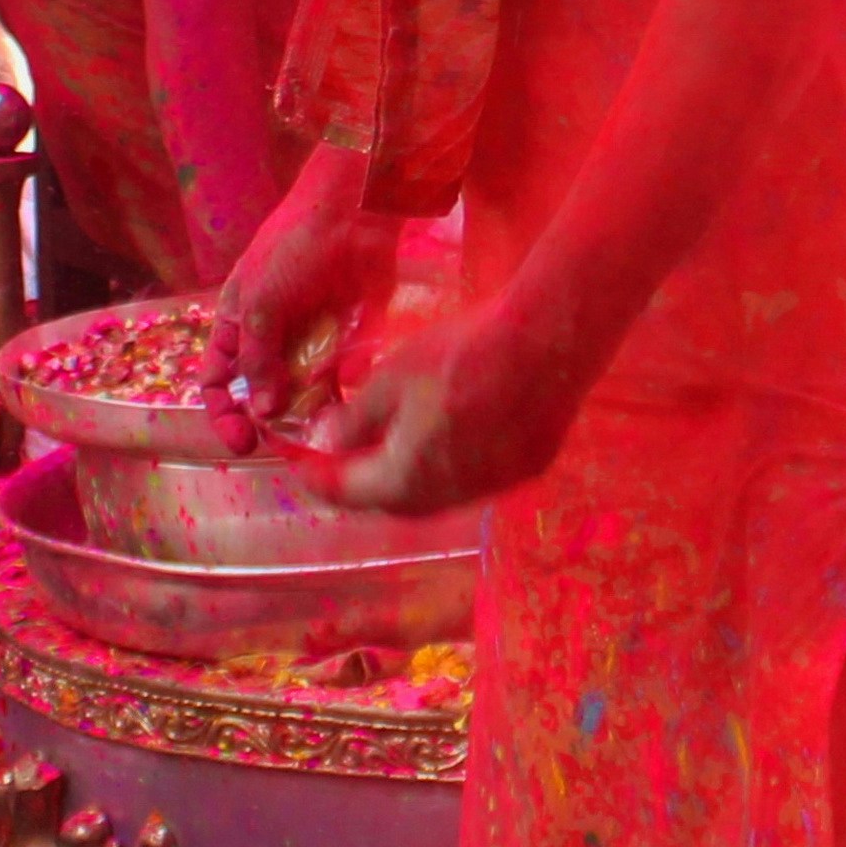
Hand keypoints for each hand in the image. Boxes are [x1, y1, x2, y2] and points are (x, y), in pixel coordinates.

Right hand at [212, 144, 385, 447]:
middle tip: (283, 444)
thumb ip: (257, 359)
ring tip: (318, 434)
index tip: (241, 440)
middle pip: (259, 396)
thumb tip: (261, 412)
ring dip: (305, 419)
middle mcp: (268, 341)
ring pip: (299, 396)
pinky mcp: (345, 342)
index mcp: (235, 326)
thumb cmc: (292, 249)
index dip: (223, 413)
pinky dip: (339, 401)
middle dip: (266, 424)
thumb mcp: (260, 303)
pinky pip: (338, 383)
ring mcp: (307, 343)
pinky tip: (346, 414)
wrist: (352, 215)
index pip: (217, 382)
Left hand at [309, 287, 588, 518]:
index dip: (319, 478)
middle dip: (364, 483)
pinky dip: (449, 467)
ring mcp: (490, 488)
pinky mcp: (523, 470)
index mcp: (405, 479)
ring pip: (435, 496)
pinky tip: (449, 436)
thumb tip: (327, 444)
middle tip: (343, 459)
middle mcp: (446, 497)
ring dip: (407, 478)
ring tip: (392, 448)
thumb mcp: (390, 378)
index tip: (300, 465)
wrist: (545, 343)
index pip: (348, 491)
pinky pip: (473, 480)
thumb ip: (353, 421)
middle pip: (393, 502)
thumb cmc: (458, 355)